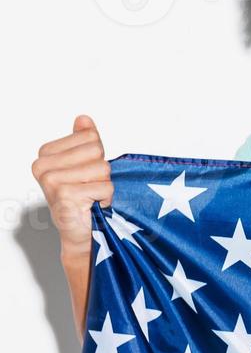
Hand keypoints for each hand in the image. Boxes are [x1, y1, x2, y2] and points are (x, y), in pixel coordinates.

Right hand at [32, 114, 112, 259]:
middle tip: (91, 187)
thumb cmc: (85, 198)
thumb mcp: (85, 164)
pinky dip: (106, 198)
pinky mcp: (64, 196)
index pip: (91, 138)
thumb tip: (83, 119)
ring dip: (105, 186)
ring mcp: (51, 181)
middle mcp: (43, 166)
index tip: (86, 174)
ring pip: (102, 169)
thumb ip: (84, 140)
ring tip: (92, 197)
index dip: (97, 157)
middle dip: (102, 171)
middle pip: (97, 151)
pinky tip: (93, 206)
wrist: (84, 233)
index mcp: (46, 154)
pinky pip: (105, 187)